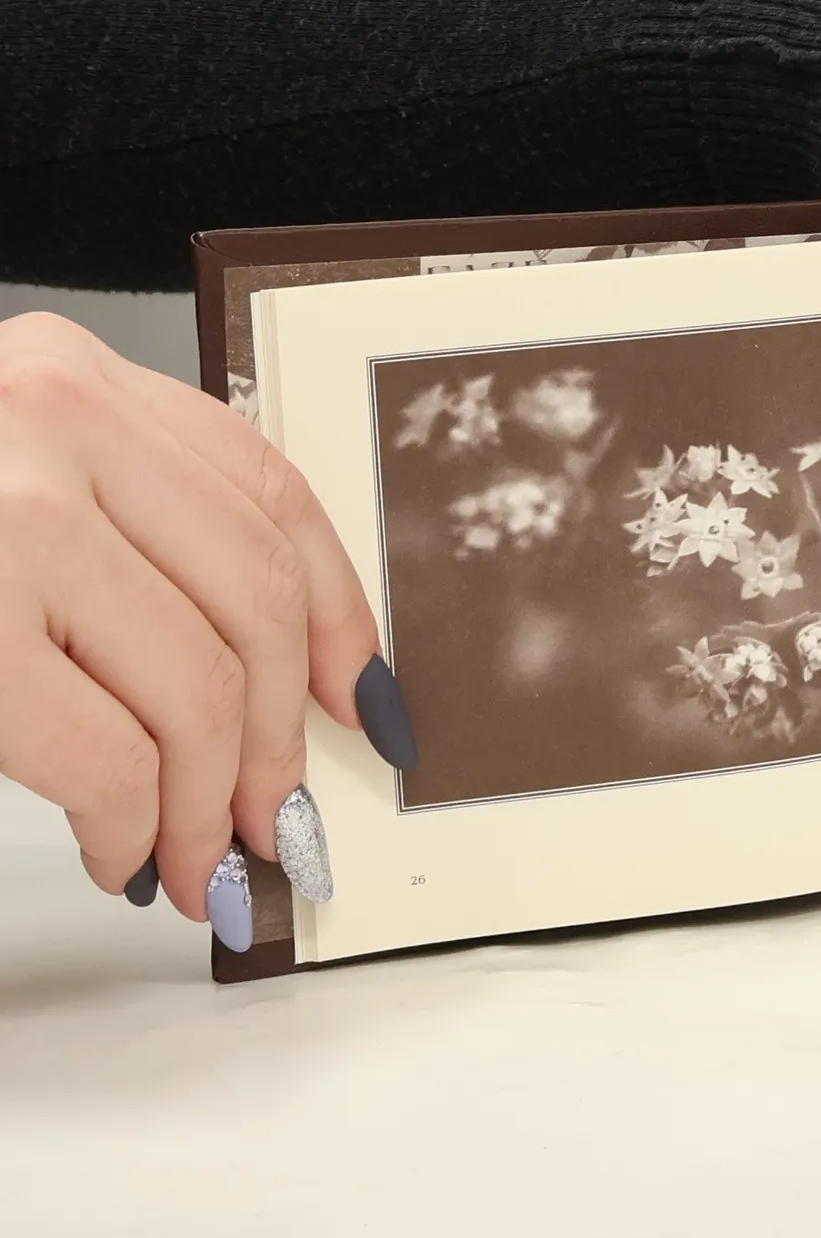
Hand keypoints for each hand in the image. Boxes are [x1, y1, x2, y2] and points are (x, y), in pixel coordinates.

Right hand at [0, 314, 411, 941]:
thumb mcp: (2, 479)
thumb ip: (119, 537)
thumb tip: (283, 683)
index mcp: (68, 377)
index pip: (272, 496)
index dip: (341, 613)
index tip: (366, 701)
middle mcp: (46, 420)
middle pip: (251, 603)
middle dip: (279, 740)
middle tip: (276, 821)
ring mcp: (1, 515)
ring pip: (196, 683)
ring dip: (214, 800)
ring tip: (203, 859)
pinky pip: (104, 751)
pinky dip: (136, 823)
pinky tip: (125, 852)